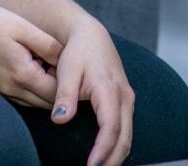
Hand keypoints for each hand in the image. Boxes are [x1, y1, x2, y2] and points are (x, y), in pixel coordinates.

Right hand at [0, 3, 61, 107]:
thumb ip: (47, 45)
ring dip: (48, 90)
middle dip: (61, 90)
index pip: (55, 92)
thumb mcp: (24, 27)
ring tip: (55, 66)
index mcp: (21, 74)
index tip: (78, 67)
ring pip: (33, 102)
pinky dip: (34, 89)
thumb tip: (66, 58)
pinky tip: (37, 68)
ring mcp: (1, 91)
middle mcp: (11, 89)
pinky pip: (21, 97)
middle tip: (71, 69)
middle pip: (45, 102)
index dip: (70, 83)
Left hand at [48, 15, 134, 165]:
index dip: (103, 149)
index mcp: (110, 88)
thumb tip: (60, 119)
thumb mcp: (67, 69)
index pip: (111, 126)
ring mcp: (127, 98)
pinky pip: (126, 129)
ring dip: (116, 156)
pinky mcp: (124, 100)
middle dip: (112, 160)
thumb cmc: (78, 51)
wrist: (91, 35)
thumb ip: (64, 94)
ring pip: (128, 135)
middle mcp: (124, 95)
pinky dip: (118, 146)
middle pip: (124, 136)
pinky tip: (106, 157)